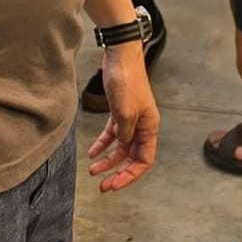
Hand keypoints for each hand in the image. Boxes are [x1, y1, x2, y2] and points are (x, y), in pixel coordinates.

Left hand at [88, 44, 159, 191]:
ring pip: (120, 148)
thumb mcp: (125, 112)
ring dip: (108, 160)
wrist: (120, 55)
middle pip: (132, 157)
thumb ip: (124, 134)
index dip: (131, 175)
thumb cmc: (127, 81)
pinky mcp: (119, 112)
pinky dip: (102, 145)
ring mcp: (130, 119)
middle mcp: (142, 126)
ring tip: (93, 171)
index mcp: (150, 127)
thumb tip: (121, 147)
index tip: (114, 185)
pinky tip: (92, 152)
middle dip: (118, 172)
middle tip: (103, 186)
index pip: (144, 160)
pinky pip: (112, 135)